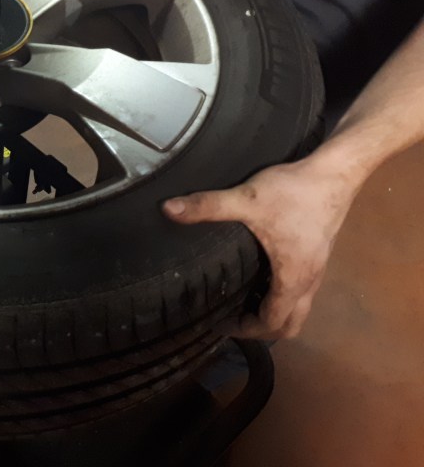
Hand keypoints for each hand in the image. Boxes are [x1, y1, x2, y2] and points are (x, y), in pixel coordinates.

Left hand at [162, 157, 358, 339]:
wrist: (335, 173)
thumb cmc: (293, 192)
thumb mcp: (246, 199)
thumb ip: (208, 205)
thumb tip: (167, 209)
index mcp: (293, 278)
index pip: (273, 323)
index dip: (246, 330)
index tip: (220, 325)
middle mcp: (310, 281)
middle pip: (290, 324)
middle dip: (261, 329)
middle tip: (231, 318)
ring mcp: (318, 269)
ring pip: (299, 309)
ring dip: (274, 314)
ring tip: (242, 300)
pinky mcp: (318, 255)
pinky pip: (302, 291)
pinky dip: (282, 297)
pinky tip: (262, 276)